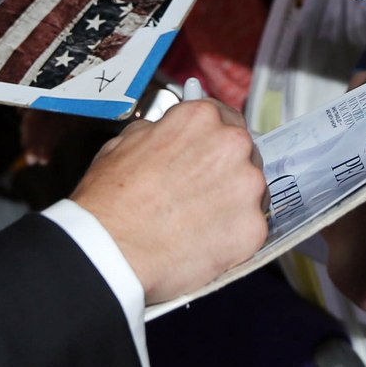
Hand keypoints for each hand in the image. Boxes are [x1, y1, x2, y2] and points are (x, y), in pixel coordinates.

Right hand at [71, 99, 268, 303]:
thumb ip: (160, 132)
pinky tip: (204, 240)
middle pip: (243, 153)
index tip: (208, 150)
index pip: (225, 117)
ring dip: (232, 202)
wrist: (111, 249)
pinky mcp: (254, 228)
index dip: (212, 138)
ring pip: (251, 191)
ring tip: (198, 219)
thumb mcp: (126, 143)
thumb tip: (169, 134)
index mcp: (201, 118)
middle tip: (198, 190)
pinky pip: (251, 227)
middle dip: (224, 170)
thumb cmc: (112, 200)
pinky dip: (233, 235)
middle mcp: (232, 145)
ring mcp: (248, 187)